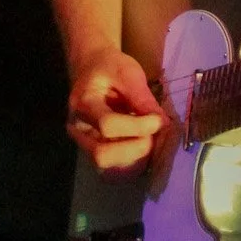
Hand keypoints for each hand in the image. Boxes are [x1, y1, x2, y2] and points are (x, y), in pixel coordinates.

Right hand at [67, 48, 166, 177]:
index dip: (138, 126)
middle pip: (102, 156)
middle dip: (135, 149)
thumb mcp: (128, 72)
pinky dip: (133, 166)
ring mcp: (83, 144)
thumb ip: (142, 97)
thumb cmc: (109, 68)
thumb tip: (162, 123)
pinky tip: (145, 150)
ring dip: (136, 160)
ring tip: (151, 141)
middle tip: (153, 136)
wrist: (92, 69)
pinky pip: (112, 172)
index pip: (108, 125)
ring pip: (107, 169)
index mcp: (83, 103)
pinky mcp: (94, 153)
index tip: (159, 120)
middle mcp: (78, 129)